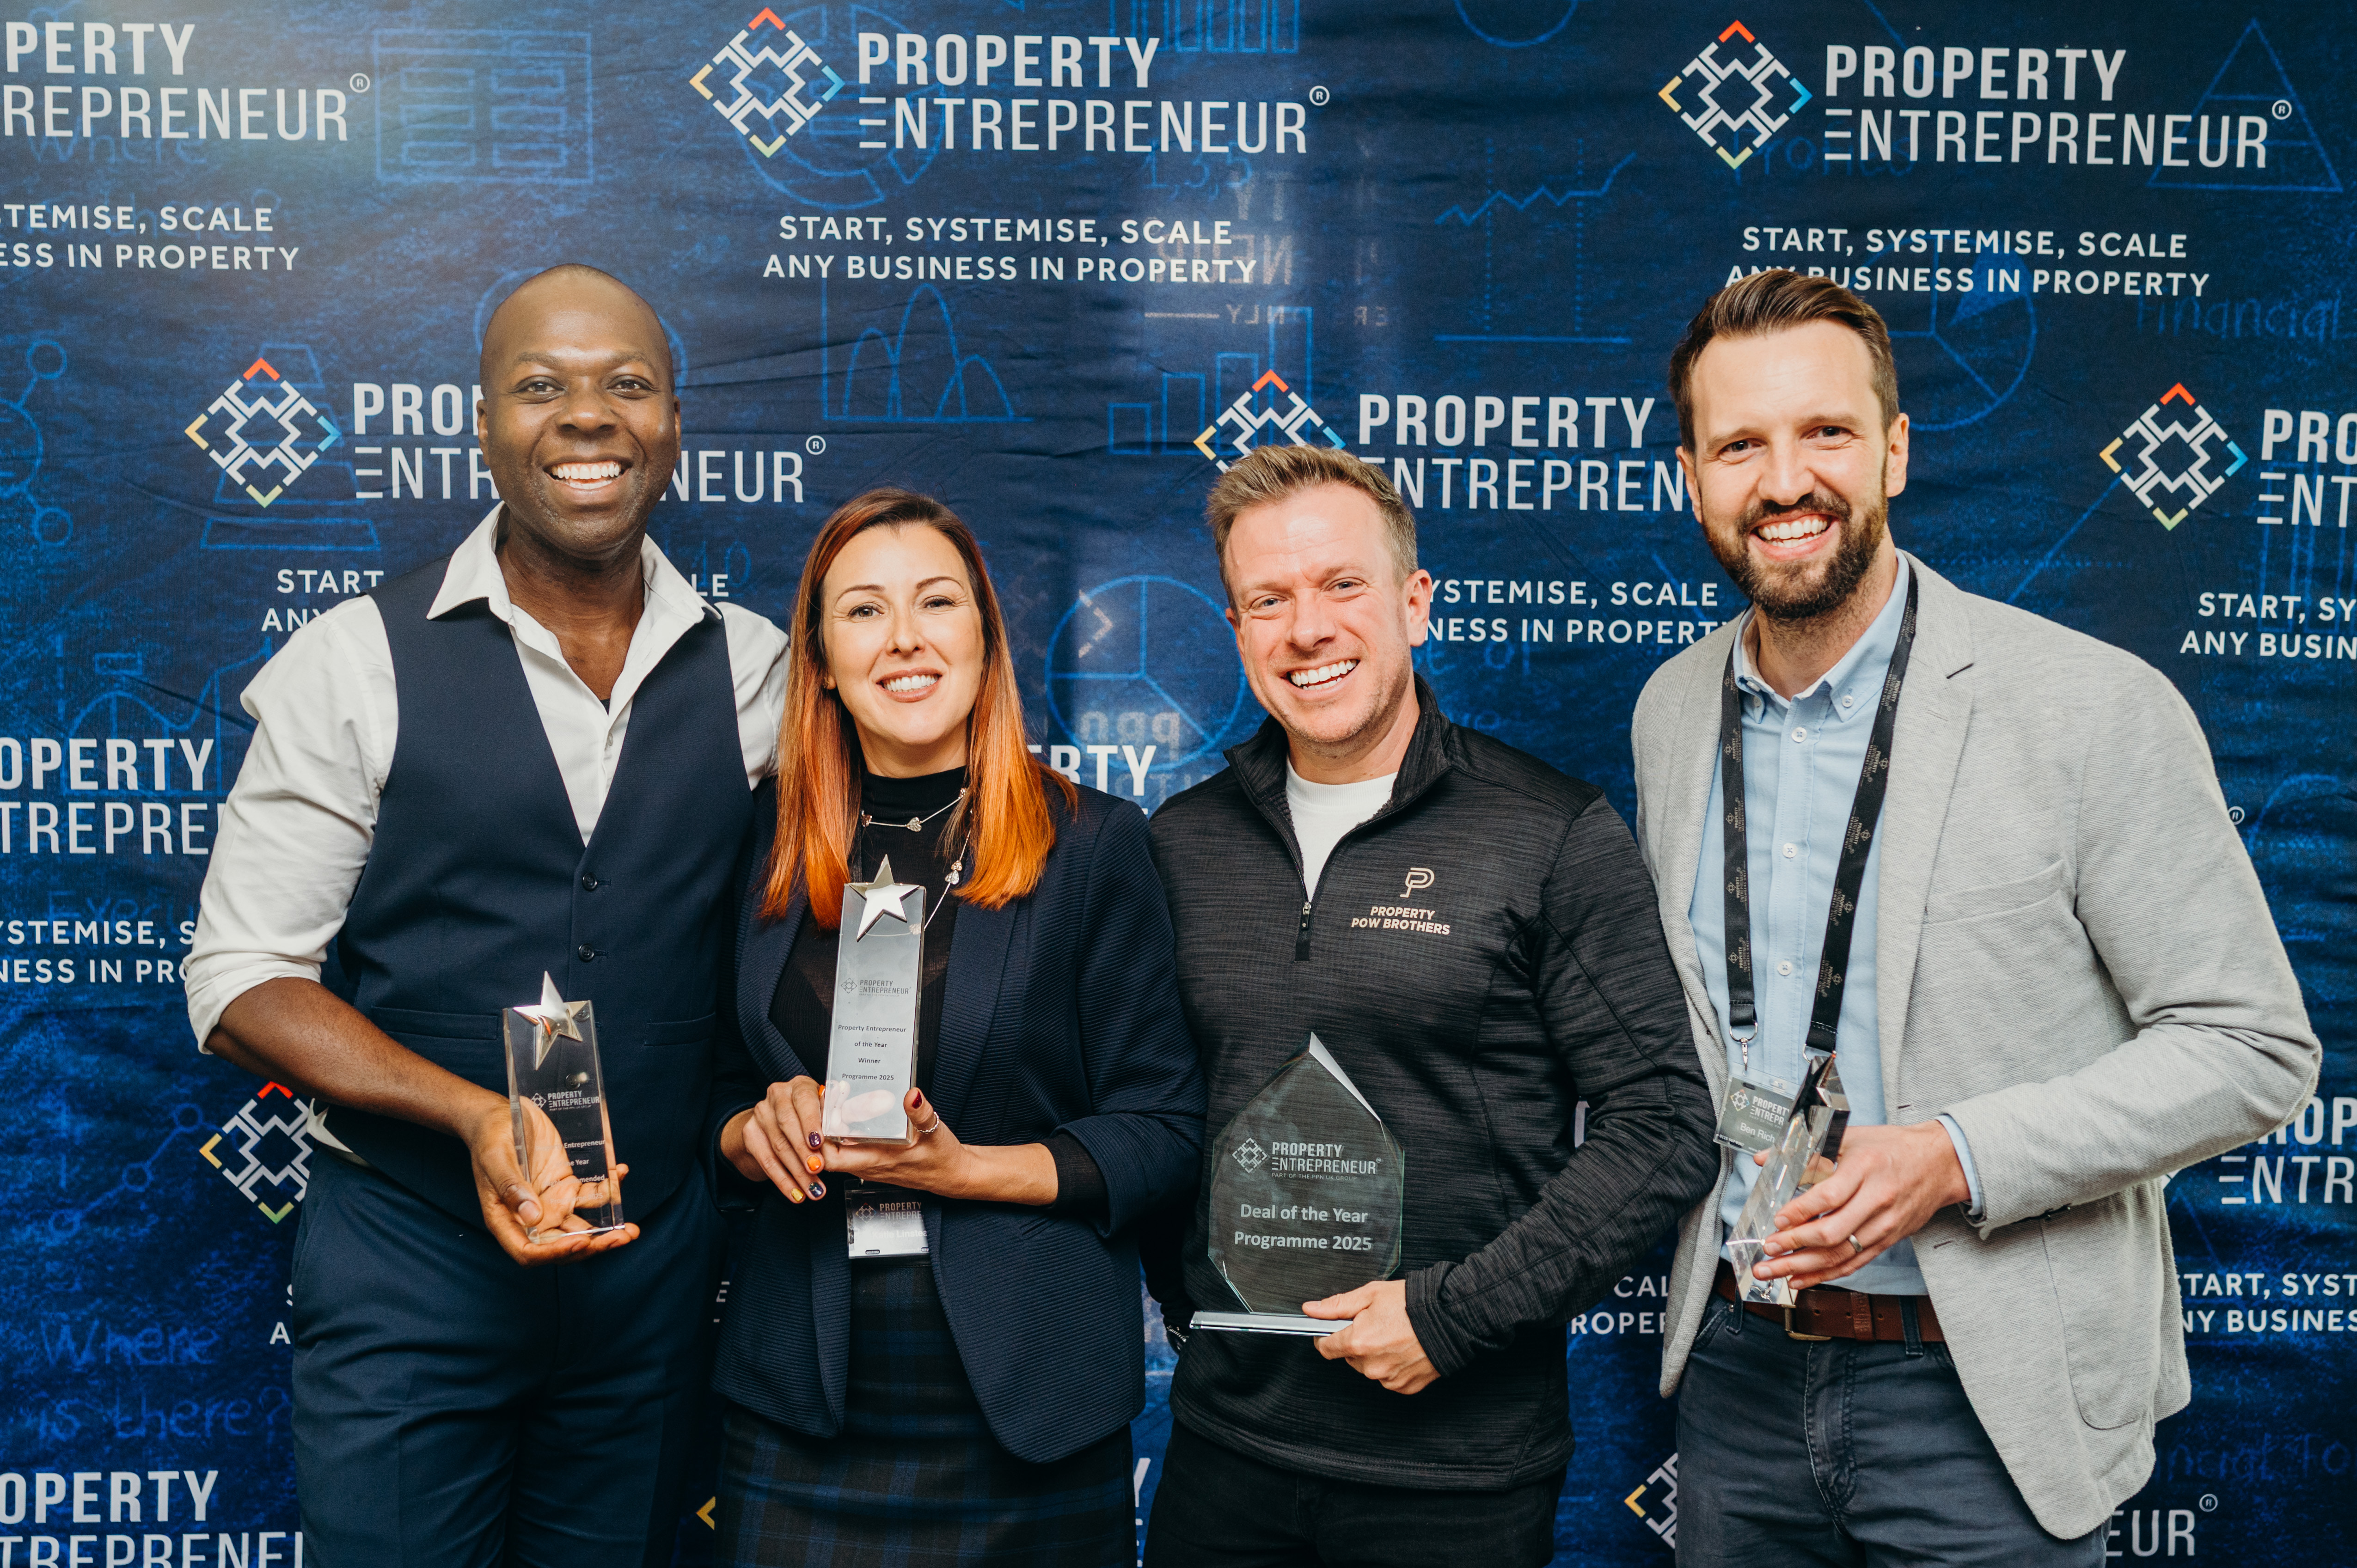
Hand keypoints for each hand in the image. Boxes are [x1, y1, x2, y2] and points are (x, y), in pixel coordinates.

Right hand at [467, 1097, 637, 1265]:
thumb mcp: (496, 1158)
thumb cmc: (490, 1136)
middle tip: (621, 1238)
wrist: (498, 1115)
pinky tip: (619, 1173)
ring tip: (631, 1229)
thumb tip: (533, 1218)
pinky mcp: (565, 1185)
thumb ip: (511, 1187)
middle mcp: (530, 1217)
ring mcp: (550, 1202)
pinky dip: (607, 1191)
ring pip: (580, 1227)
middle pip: (562, 1244)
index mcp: (506, 1219)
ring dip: (606, 1231)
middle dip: (592, 1246)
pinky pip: (589, 1196)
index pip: (529, 1251)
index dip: (555, 1252)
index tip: (582, 1242)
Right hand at [721, 1076, 829, 1204]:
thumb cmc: (814, 1115)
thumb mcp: (828, 1111)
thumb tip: (849, 1131)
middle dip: (804, 1151)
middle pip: (788, 1125)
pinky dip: (783, 1181)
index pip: (804, 1100)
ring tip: (814, 1190)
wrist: (778, 1118)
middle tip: (818, 1170)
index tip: (818, 1142)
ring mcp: (761, 1113)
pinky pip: (767, 1161)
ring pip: (779, 1146)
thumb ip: (836, 1118)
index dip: (811, 1122)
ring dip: (797, 1172)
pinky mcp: (750, 1133)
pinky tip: (796, 1194)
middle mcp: (778, 1095)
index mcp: (801, 1085)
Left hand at [723, 1084, 985, 1202]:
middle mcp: (865, 1165)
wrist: (951, 1175)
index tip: (814, 1114)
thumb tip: (911, 1094)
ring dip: (826, 1130)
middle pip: (825, 1152)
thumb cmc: (941, 1156)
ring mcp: (866, 1163)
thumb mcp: (934, 1131)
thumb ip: (921, 1112)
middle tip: (817, 1099)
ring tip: (826, 1100)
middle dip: (816, 1130)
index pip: (829, 1157)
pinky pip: (845, 1148)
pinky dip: (839, 1132)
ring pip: (834, 1150)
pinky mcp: (871, 1158)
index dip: (816, 1140)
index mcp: (875, 1160)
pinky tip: (843, 1111)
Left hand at [1306, 1280, 1437, 1394]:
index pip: (1325, 1347)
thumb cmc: (1414, 1305)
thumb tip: (1312, 1309)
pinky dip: (1392, 1365)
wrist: (1450, 1319)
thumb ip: (1337, 1305)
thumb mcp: (1371, 1294)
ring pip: (1369, 1368)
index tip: (1333, 1330)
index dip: (1326, 1336)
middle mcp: (1371, 1365)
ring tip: (1394, 1335)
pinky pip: (1389, 1377)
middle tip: (1376, 1324)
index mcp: (1358, 1342)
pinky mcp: (1404, 1387)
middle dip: (1356, 1342)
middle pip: (1349, 1356)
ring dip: (1375, 1354)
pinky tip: (1403, 1348)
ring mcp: (1388, 1379)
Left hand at [1753, 1121, 1969, 1289]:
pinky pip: (1855, 1263)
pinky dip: (1826, 1274)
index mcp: (1865, 1168)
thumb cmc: (1891, 1146)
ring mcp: (1885, 1224)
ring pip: (1841, 1254)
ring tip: (1774, 1271)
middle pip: (1833, 1232)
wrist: (1940, 1163)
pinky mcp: (1889, 1239)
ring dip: (1804, 1267)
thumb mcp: (1850, 1137)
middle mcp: (1877, 1200)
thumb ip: (1807, 1150)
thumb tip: (1764, 1158)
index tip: (1777, 1220)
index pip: (1829, 1196)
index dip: (1801, 1211)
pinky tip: (1801, 1279)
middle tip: (1768, 1249)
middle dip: (1795, 1244)